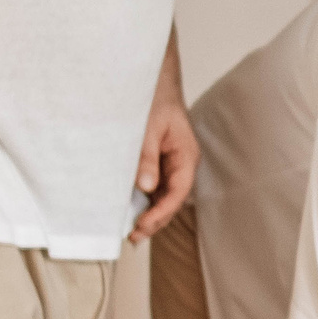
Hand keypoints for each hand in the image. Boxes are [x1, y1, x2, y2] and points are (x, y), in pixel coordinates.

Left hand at [128, 87, 198, 242]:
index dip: (161, 212)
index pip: (178, 191)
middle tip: (133, 237)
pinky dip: (144, 201)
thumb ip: (147, 157)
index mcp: (186, 155)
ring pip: (164, 197)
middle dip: (155, 220)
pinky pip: (155, 187)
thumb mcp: (148, 127)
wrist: (152, 81)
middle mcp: (182, 163)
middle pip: (172, 199)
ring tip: (131, 231)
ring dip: (150, 214)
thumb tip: (146, 187)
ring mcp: (171, 165)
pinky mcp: (159, 163)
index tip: (143, 225)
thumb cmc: (155, 99)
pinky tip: (131, 211)